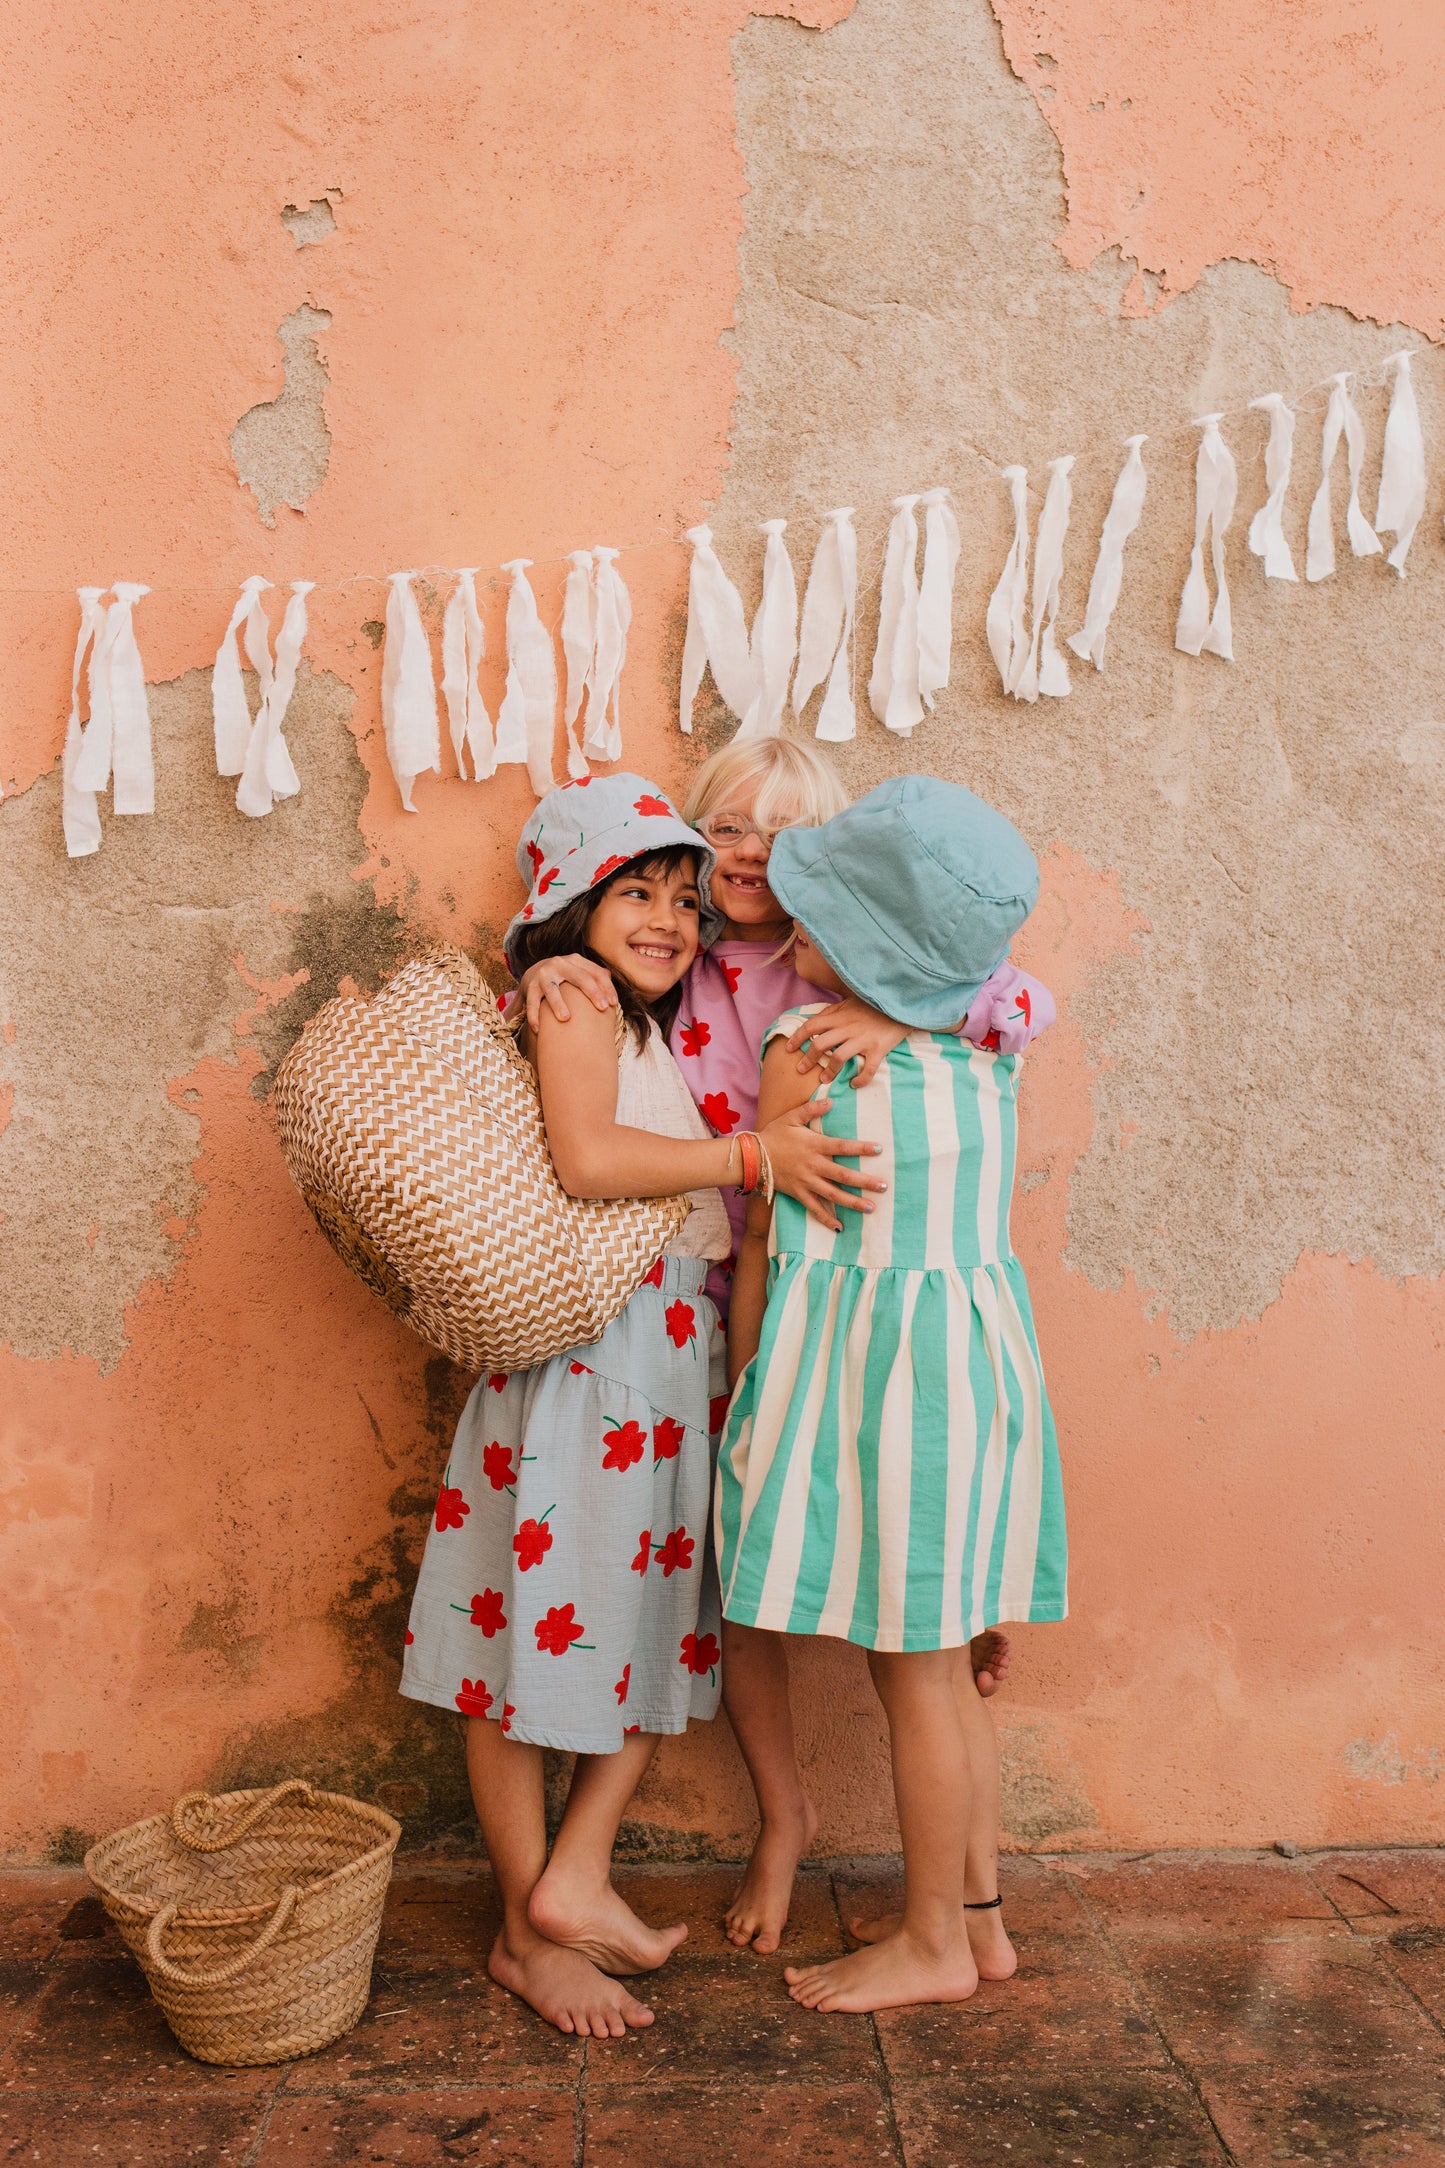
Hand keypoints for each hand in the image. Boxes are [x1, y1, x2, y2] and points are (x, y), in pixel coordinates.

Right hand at [519, 953, 617, 1029]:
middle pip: (580, 977)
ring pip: (552, 989)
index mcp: (575, 960)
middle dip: (592, 992)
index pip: (596, 972)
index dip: (606, 987)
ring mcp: (543, 974)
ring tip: (565, 1019)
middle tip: (602, 1008)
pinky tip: (538, 1029)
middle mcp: (560, 964)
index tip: (613, 1004)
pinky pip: (532, 1002)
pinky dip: (533, 1016)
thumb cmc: (564, 978)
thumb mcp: (579, 973)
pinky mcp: (529, 986)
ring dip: (558, 1004)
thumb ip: (595, 978)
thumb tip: (614, 991)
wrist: (534, 973)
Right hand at [758, 1099, 885, 1232]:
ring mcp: (806, 1182)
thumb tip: (832, 1102)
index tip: (879, 1150)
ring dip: (853, 1202)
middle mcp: (813, 1165)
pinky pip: (814, 1208)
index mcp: (814, 1145)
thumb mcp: (791, 1117)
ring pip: (833, 1195)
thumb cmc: (774, 1134)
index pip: (842, 1146)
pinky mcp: (798, 1193)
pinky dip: (826, 1219)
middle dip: (865, 1182)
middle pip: (843, 1175)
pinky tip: (839, 1227)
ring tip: (871, 1208)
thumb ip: (812, 1109)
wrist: (751, 1156)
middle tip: (884, 1186)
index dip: (861, 1148)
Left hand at [786, 997, 906, 1088]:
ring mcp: (863, 1039)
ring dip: (829, 1071)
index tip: (788, 1049)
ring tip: (824, 1080)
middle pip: (820, 1044)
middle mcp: (848, 1028)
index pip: (811, 1026)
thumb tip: (815, 1018)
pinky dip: (859, 1080)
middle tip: (801, 1070)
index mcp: (840, 1016)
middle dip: (808, 1059)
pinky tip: (854, 1084)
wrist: (901, 1006)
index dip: (797, 1037)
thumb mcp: (850, 1002)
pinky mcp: (878, 1049)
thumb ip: (833, 1011)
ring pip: (839, 1058)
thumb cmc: (874, 1005)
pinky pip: (867, 1069)